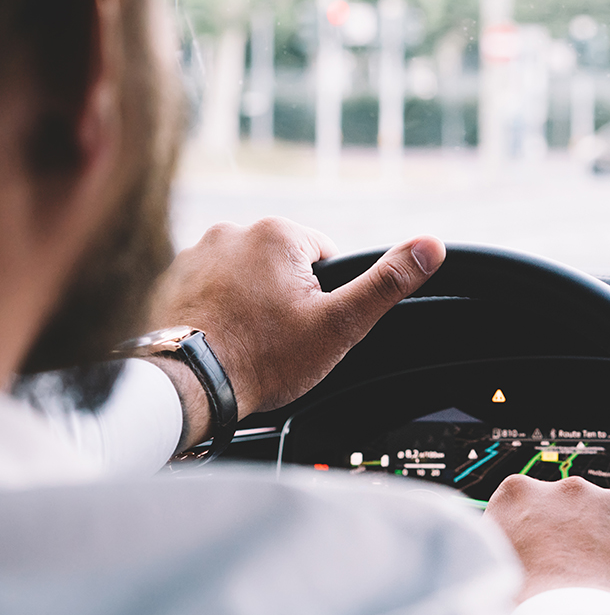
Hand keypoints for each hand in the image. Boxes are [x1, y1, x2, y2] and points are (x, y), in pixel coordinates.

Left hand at [147, 217, 443, 434]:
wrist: (190, 384)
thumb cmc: (264, 358)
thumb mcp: (340, 325)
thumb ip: (387, 283)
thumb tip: (431, 247)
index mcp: (279, 233)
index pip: (325, 258)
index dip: (326, 298)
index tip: (308, 325)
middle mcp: (233, 231)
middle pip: (285, 266)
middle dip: (288, 298)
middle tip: (280, 338)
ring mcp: (197, 252)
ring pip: (249, 276)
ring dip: (254, 302)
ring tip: (251, 339)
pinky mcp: (173, 275)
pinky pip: (213, 287)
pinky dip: (221, 308)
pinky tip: (225, 336)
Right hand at [484, 475, 609, 614]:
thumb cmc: (524, 609)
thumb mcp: (490, 568)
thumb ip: (500, 546)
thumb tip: (502, 550)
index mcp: (519, 494)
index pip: (530, 503)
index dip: (539, 534)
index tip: (544, 557)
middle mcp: (567, 488)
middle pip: (575, 509)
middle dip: (578, 538)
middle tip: (575, 577)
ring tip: (601, 588)